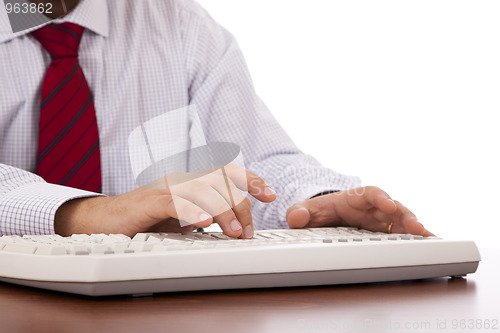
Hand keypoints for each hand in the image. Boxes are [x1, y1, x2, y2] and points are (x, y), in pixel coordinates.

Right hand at [55, 164, 275, 237]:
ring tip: (234, 232)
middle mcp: (183, 180)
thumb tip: (237, 225)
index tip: (270, 194)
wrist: (108, 220)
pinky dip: (192, 211)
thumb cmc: (148, 220)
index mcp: (193, 182)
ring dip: (223, 212)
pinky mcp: (150, 202)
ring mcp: (167, 188)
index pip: (228, 173)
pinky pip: (176, 203)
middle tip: (247, 232)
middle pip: (221, 184)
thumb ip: (207, 214)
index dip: (251, 180)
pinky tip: (204, 223)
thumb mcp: (185, 217)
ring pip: (204, 191)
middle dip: (241, 206)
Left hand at [286, 186, 432, 235]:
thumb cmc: (317, 212)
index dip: (380, 197)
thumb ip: (299, 213)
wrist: (322, 220)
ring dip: (416, 230)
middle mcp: (372, 207)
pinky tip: (430, 248)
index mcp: (354, 198)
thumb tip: (296, 217)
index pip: (370, 193)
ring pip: (403, 222)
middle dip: (406, 216)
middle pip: (394, 207)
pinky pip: (403, 236)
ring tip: (431, 240)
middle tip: (418, 228)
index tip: (387, 204)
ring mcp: (381, 221)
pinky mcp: (385, 233)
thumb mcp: (305, 211)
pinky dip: (416, 241)